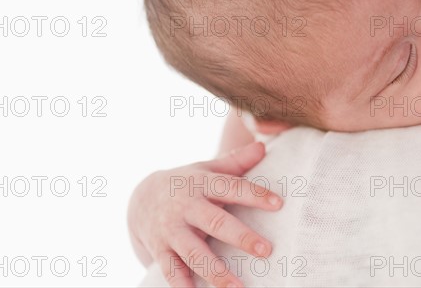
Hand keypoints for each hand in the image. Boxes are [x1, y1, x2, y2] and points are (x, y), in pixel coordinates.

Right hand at [127, 141, 282, 287]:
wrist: (141, 199)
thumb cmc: (187, 183)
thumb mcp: (207, 169)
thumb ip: (235, 161)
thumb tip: (263, 147)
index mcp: (201, 183)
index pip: (231, 187)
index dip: (254, 194)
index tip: (278, 204)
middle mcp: (186, 207)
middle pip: (215, 222)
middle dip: (240, 237)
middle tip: (266, 250)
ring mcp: (171, 231)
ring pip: (194, 253)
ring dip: (216, 272)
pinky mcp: (160, 251)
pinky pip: (172, 272)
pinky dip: (184, 287)